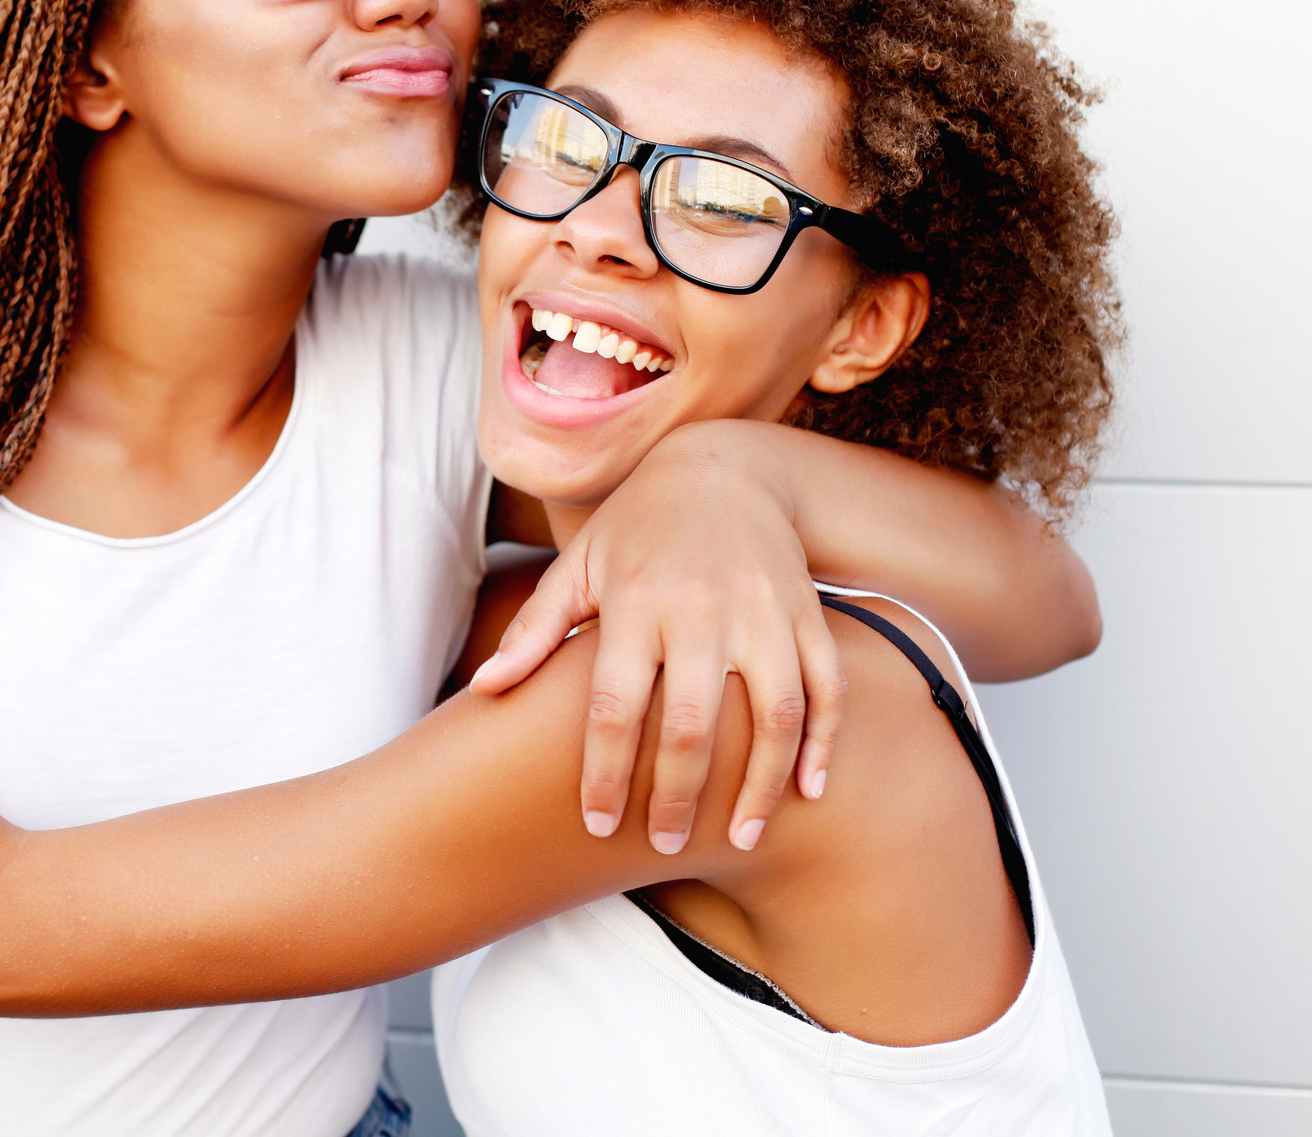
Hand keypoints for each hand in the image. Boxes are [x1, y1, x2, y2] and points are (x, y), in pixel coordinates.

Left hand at [470, 422, 845, 854]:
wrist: (725, 467)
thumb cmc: (637, 528)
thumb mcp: (580, 566)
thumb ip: (536, 630)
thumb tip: (483, 690)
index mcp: (636, 603)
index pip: (614, 706)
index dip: (603, 772)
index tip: (595, 824)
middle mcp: (703, 609)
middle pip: (691, 723)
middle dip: (676, 795)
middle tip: (662, 844)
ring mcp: (764, 612)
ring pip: (771, 714)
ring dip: (758, 784)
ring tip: (739, 839)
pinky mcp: (808, 612)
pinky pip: (828, 687)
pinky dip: (823, 743)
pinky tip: (807, 793)